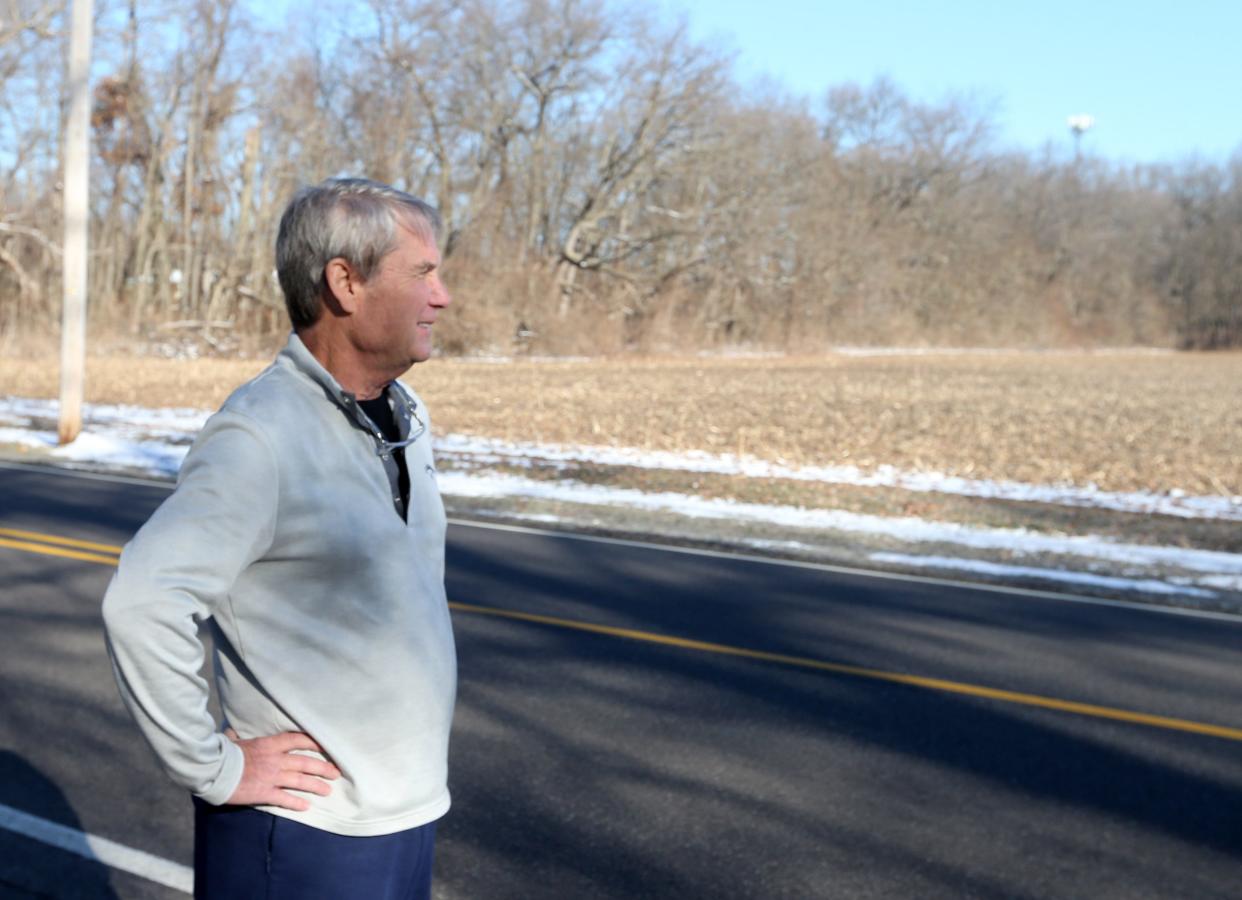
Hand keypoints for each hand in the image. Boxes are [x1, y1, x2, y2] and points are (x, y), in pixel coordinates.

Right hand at [223, 728, 341, 811]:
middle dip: (323, 768)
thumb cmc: (223, 753)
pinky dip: (297, 802)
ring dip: (316, 785)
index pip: (299, 740)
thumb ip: (241, 736)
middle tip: (336, 773)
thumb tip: (232, 731)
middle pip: (306, 762)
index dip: (315, 743)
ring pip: (300, 780)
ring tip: (328, 790)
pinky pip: (284, 798)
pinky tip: (307, 806)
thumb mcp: (237, 740)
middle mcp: (275, 760)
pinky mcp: (264, 793)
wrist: (212, 769)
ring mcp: (271, 777)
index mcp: (270, 744)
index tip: (327, 748)